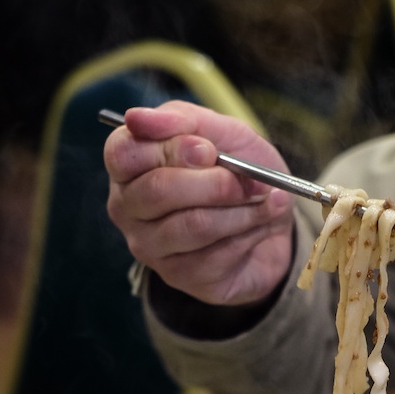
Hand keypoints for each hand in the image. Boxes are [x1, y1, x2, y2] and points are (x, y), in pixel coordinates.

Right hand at [104, 101, 295, 305]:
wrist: (270, 220)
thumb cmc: (236, 172)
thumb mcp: (222, 133)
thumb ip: (184, 120)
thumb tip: (138, 117)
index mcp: (128, 165)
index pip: (124, 153)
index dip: (170, 148)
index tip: (210, 149)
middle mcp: (128, 208)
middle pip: (158, 190)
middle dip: (215, 183)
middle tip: (253, 180)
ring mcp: (149, 246)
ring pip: (192, 225)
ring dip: (240, 210)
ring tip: (267, 198)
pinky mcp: (179, 276)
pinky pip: (215, 254)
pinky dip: (249, 233)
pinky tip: (263, 223)